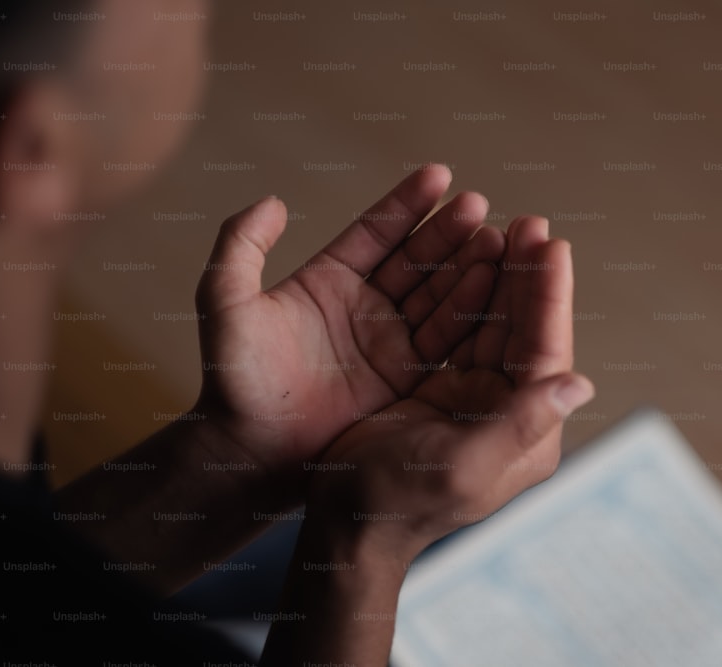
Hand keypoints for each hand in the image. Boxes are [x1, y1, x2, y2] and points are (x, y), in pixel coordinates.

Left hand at [192, 165, 504, 491]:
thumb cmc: (233, 379)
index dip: (407, 203)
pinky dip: (469, 316)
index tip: (440, 175)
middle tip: (480, 207)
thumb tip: (272, 201)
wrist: (252, 450)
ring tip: (497, 241)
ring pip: (438, 296)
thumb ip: (240, 246)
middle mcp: (366, 306)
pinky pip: (445, 342)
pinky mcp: (407, 379)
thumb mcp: (225, 303)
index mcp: (329, 280)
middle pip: (416, 259)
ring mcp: (390, 342)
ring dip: (467, 268)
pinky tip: (493, 288)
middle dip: (448, 232)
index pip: (377, 231)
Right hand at [303, 217, 594, 561]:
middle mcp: (506, 412)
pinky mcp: (438, 387)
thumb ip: (521, 426)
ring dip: (499, 278)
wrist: (347, 520)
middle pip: (524, 331)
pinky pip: (457, 331)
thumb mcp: (464, 467)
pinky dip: (463, 294)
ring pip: (493, 324)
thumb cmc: (400, 501)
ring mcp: (472, 397)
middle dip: (529, 277)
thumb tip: (582, 384)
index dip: (550, 298)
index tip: (552, 244)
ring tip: (502, 229)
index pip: (547, 353)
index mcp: (524, 434)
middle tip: (530, 224)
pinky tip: (464, 261)